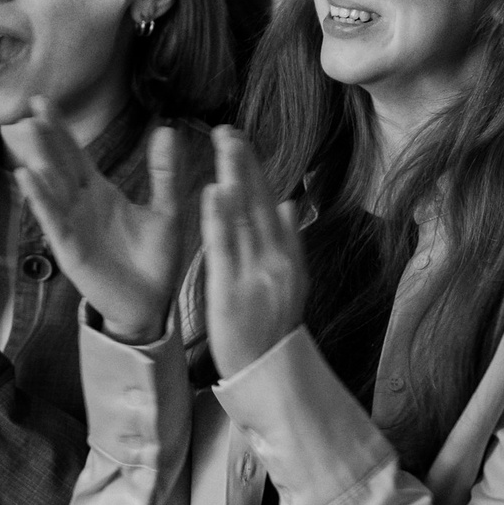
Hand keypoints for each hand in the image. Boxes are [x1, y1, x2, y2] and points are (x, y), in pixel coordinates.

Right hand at [6, 103, 194, 344]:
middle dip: (46, 135)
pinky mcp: (70, 249)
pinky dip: (41, 199)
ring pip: (51, 188)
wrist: (152, 303)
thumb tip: (167, 130)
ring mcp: (72, 226)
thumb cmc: (155, 259)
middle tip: (32, 103)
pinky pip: (53, 220)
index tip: (42, 100)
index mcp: (99, 192)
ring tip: (25, 133)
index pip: (75, 153)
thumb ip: (165, 173)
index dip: (60, 128)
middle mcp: (80, 205)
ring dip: (38, 161)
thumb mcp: (166, 210)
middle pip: (58, 163)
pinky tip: (28, 178)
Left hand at [201, 126, 305, 377]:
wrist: (268, 374)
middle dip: (245, 165)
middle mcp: (276, 262)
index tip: (243, 142)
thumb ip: (289, 244)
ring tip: (223, 146)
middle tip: (228, 130)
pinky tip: (213, 192)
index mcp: (289, 259)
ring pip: (244, 219)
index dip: (258, 172)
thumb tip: (289, 203)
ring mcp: (255, 276)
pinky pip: (225, 249)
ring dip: (235, 178)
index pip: (272, 206)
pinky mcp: (231, 291)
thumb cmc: (272, 330)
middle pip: (259, 204)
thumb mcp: (290, 285)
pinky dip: (220, 218)